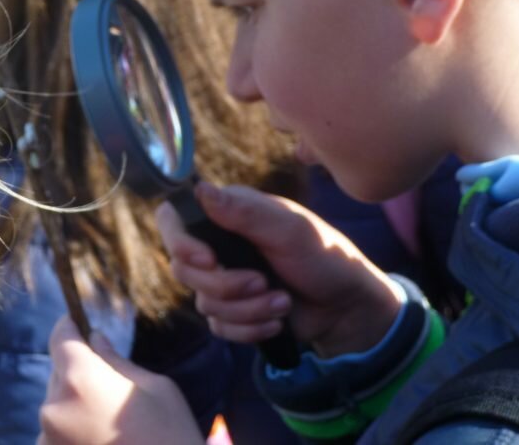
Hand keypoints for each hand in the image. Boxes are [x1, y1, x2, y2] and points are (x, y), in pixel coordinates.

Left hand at [37, 316, 203, 444]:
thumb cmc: (170, 436)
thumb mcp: (155, 387)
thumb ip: (117, 360)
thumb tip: (95, 339)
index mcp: (79, 378)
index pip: (60, 337)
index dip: (69, 327)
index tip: (78, 324)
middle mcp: (53, 407)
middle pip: (58, 373)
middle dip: (79, 372)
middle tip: (111, 387)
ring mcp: (46, 440)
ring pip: (57, 406)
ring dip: (75, 406)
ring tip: (111, 424)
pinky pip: (56, 436)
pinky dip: (73, 434)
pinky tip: (103, 442)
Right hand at [157, 183, 401, 357]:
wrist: (345, 307)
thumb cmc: (323, 256)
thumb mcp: (289, 229)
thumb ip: (243, 211)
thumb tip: (200, 189)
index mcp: (226, 215)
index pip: (173, 220)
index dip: (180, 242)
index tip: (209, 260)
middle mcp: (218, 246)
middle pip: (183, 270)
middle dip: (226, 285)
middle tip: (264, 282)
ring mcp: (222, 280)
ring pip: (204, 304)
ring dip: (248, 309)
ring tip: (282, 301)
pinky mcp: (231, 312)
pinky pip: (219, 328)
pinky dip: (250, 329)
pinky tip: (277, 320)